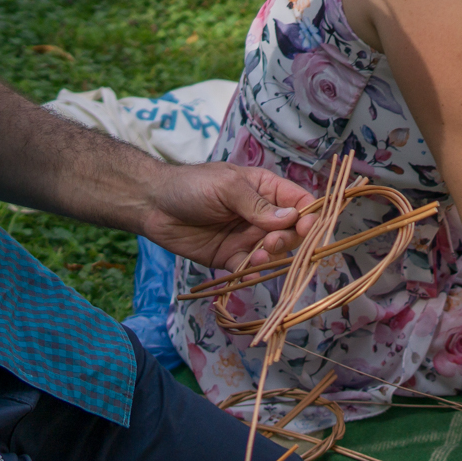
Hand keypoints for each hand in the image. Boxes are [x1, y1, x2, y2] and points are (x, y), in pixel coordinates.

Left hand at [139, 163, 312, 271]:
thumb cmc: (190, 186)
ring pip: (273, 253)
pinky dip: (252, 274)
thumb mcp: (226, 187)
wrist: (152, 205)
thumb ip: (257, 205)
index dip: (309, 216)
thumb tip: (291, 218)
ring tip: (257, 257)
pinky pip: (249, 270)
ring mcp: (247, 237)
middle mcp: (261, 216)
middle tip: (271, 242)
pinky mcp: (231, 257)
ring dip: (271, 258)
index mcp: (266, 190)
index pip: (300, 203)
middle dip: (287, 240)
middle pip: (291, 232)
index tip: (307, 228)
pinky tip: (247, 274)